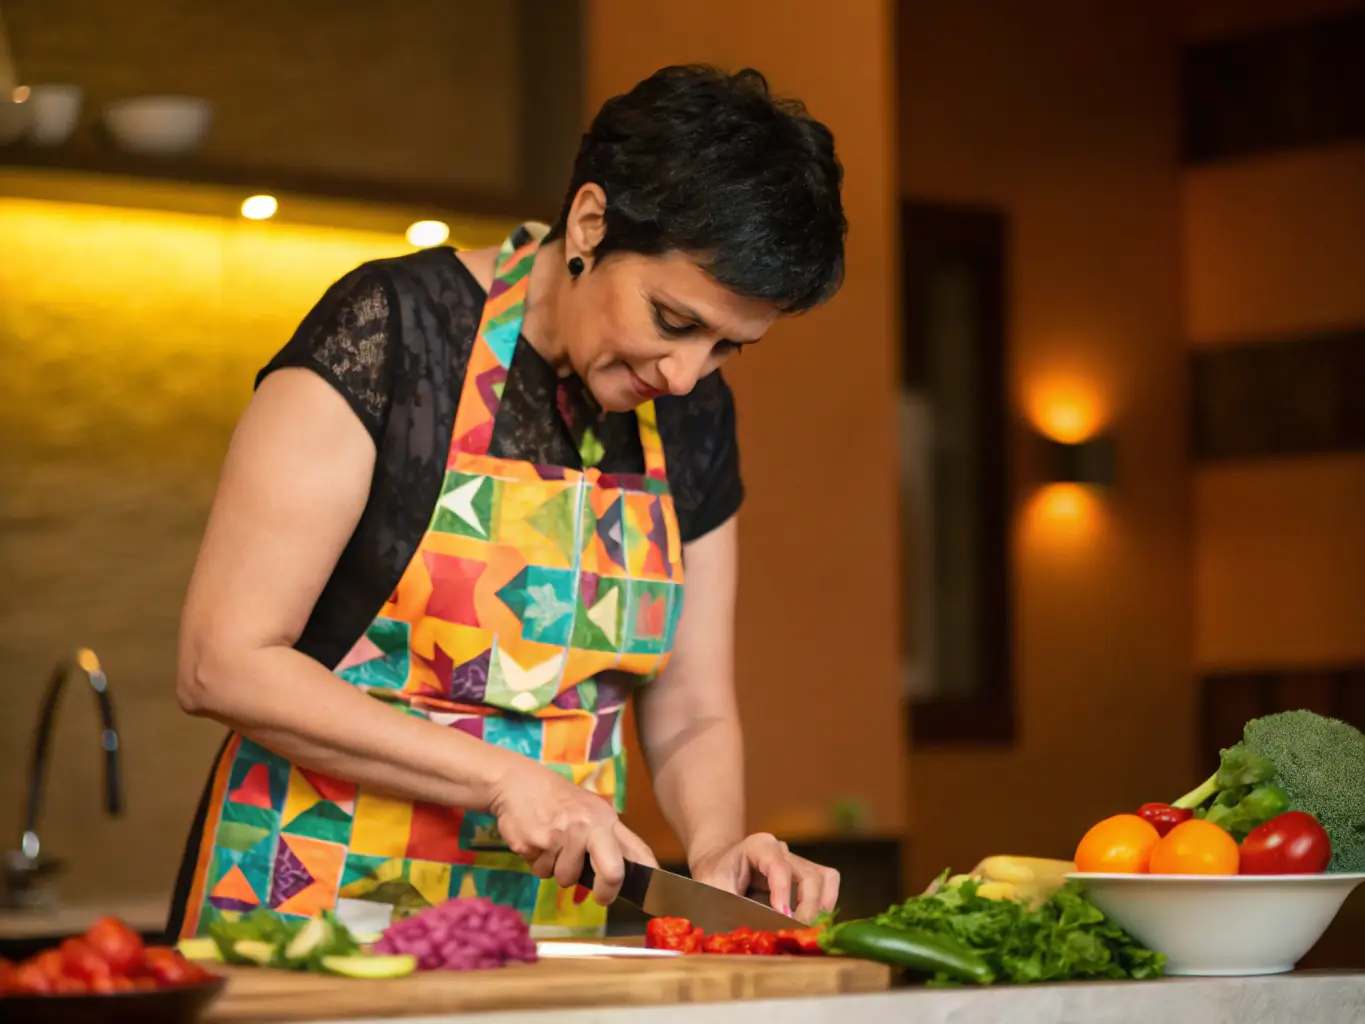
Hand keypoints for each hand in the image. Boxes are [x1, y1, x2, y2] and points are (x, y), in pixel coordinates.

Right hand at [486, 757, 656, 904]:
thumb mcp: (589, 811)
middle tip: (601, 897)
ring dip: (556, 870)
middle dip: (606, 892)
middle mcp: (588, 826)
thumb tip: (627, 872)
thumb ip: (607, 838)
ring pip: (566, 878)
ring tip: (550, 846)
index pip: (636, 850)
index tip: (648, 895)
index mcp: (606, 819)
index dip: (648, 875)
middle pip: (613, 872)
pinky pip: (541, 871)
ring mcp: (562, 835)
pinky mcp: (536, 843)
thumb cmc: (558, 799)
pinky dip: (537, 862)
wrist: (517, 782)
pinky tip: (536, 841)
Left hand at [690, 833, 838, 923]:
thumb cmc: (714, 877)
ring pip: (824, 880)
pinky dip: (826, 905)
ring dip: (820, 908)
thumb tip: (750, 933)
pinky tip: (813, 924)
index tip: (783, 916)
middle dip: (806, 907)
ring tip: (805, 931)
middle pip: (809, 875)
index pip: (778, 865)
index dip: (783, 892)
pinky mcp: (806, 877)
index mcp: (758, 846)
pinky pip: (828, 885)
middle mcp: (783, 851)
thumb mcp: (713, 890)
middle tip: (795, 932)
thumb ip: (730, 907)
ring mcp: (797, 862)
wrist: (718, 868)